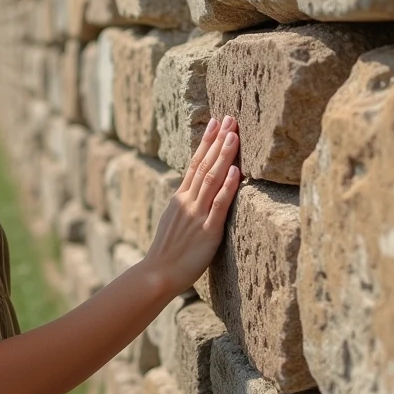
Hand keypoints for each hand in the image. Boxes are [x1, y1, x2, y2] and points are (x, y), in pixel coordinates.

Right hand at [142, 115, 239, 298]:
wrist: (157, 274)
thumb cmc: (166, 253)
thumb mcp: (171, 221)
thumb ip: (183, 205)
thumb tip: (190, 191)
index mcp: (180, 199)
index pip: (194, 163)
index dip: (206, 142)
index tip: (215, 122)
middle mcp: (188, 202)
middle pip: (204, 165)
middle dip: (218, 141)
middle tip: (230, 118)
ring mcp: (197, 215)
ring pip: (212, 179)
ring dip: (224, 156)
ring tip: (234, 135)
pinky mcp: (208, 231)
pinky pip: (218, 205)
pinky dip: (228, 187)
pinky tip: (236, 171)